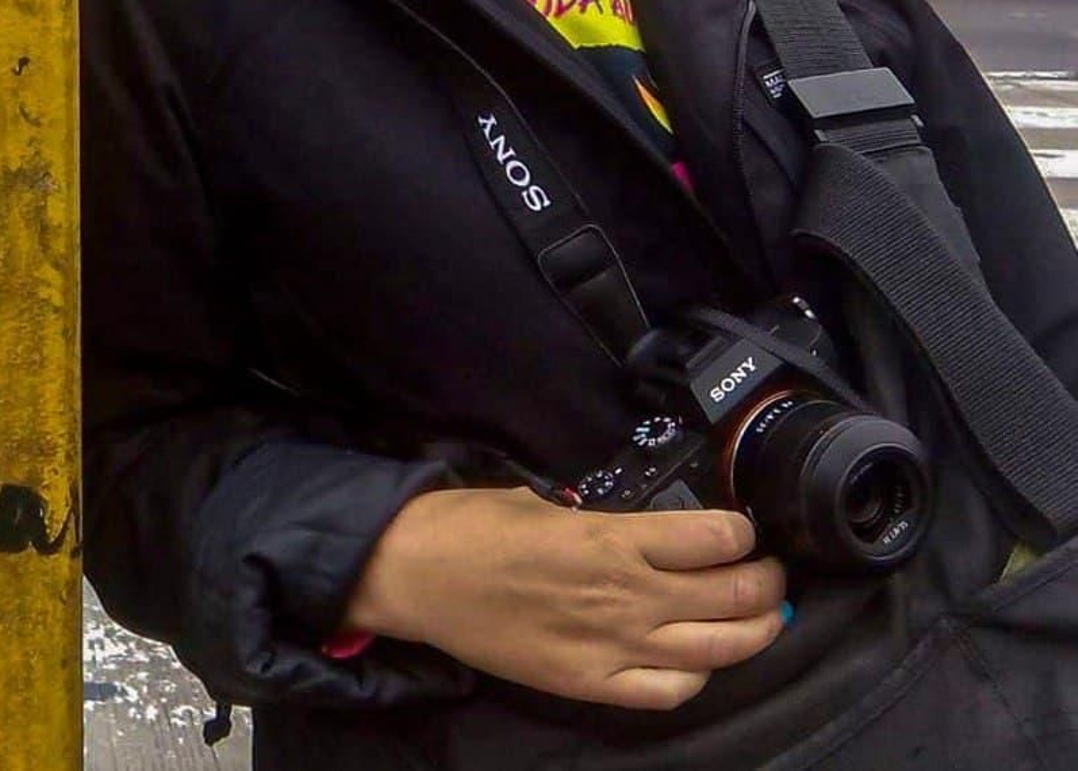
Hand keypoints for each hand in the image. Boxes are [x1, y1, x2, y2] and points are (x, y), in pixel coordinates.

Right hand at [343, 487, 787, 709]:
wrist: (419, 576)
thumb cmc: (472, 525)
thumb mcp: (542, 501)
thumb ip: (596, 520)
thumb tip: (627, 526)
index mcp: (611, 539)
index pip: (712, 539)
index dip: (742, 533)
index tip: (747, 530)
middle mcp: (625, 595)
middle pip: (729, 595)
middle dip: (766, 583)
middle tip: (774, 573)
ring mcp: (611, 646)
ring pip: (714, 648)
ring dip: (753, 632)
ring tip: (766, 618)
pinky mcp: (590, 683)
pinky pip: (667, 691)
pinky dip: (698, 676)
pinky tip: (702, 661)